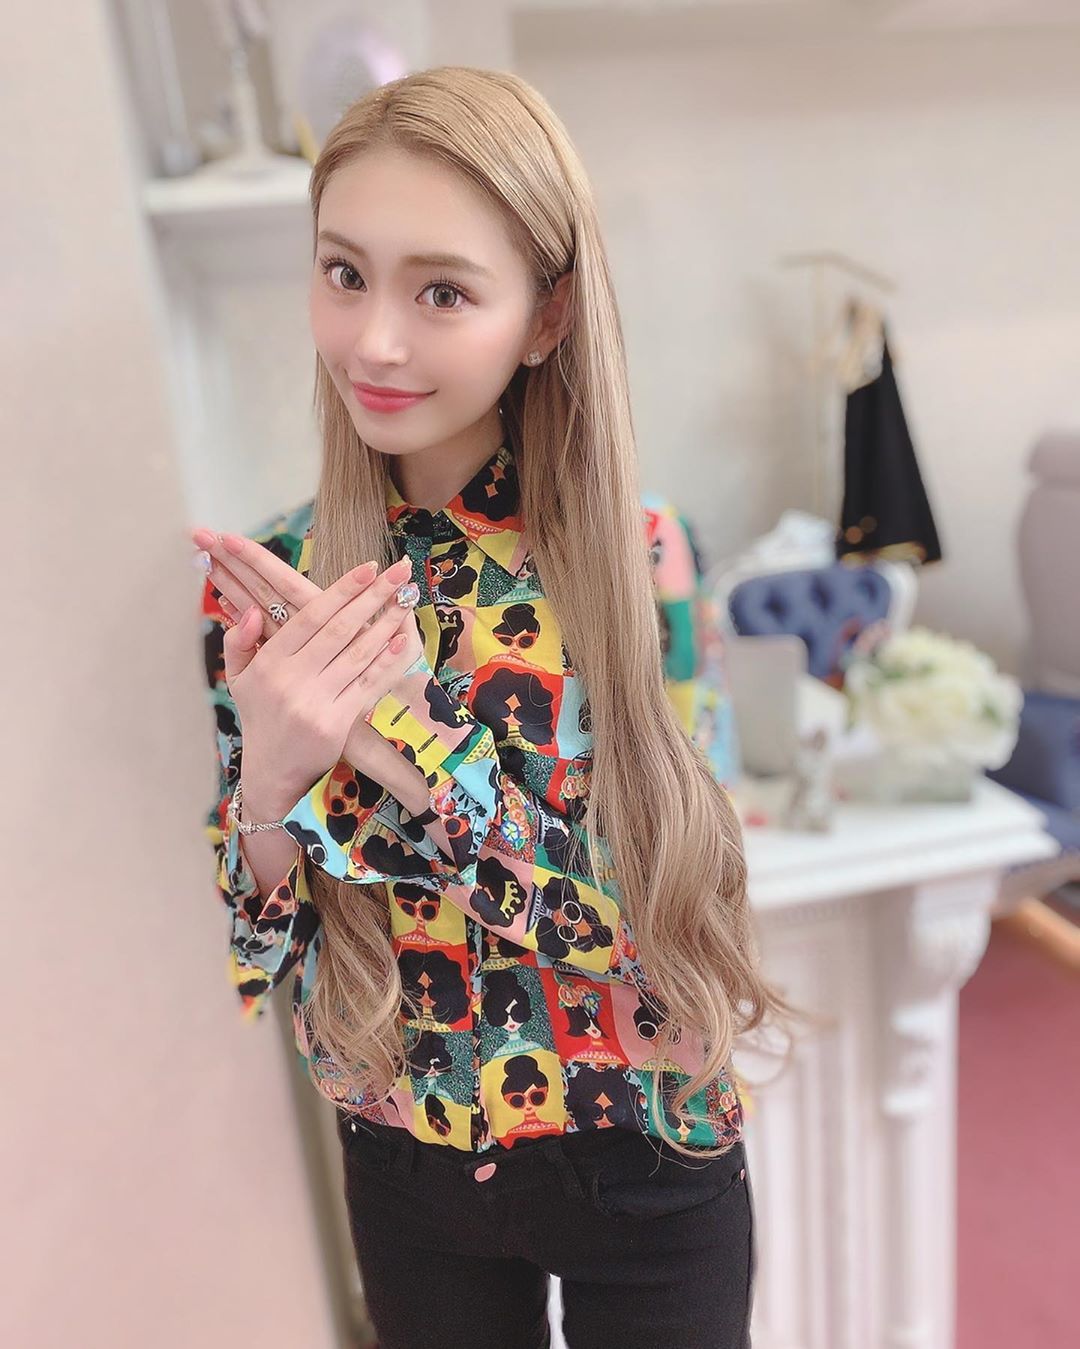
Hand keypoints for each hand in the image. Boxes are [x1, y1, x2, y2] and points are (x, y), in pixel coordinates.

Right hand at [193, 527, 423, 804]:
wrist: (272, 771)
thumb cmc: (260, 716)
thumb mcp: (238, 678)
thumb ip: (238, 641)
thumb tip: (250, 609)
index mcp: (269, 663)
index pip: (309, 618)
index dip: (341, 591)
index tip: (367, 569)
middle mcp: (291, 680)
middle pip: (339, 630)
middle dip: (372, 598)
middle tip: (399, 572)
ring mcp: (315, 702)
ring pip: (357, 655)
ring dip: (385, 624)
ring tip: (406, 600)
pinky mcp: (336, 723)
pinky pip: (366, 685)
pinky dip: (385, 662)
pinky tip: (401, 640)